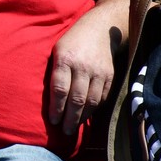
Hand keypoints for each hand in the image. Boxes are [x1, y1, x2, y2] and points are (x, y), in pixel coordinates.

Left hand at [48, 15, 116, 135]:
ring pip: (91, 101)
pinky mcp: (110, 75)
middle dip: (70, 119)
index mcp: (64, 59)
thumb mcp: (56, 50)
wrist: (99, 28)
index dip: (56, 108)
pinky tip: (87, 116)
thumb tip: (49, 100)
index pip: (60, 89)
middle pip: (76, 99)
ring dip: (82, 117)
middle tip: (65, 132)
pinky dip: (94, 109)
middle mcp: (83, 66)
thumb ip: (54, 72)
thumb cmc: (71, 41)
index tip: (53, 121)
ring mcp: (99, 72)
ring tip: (74, 128)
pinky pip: (103, 97)